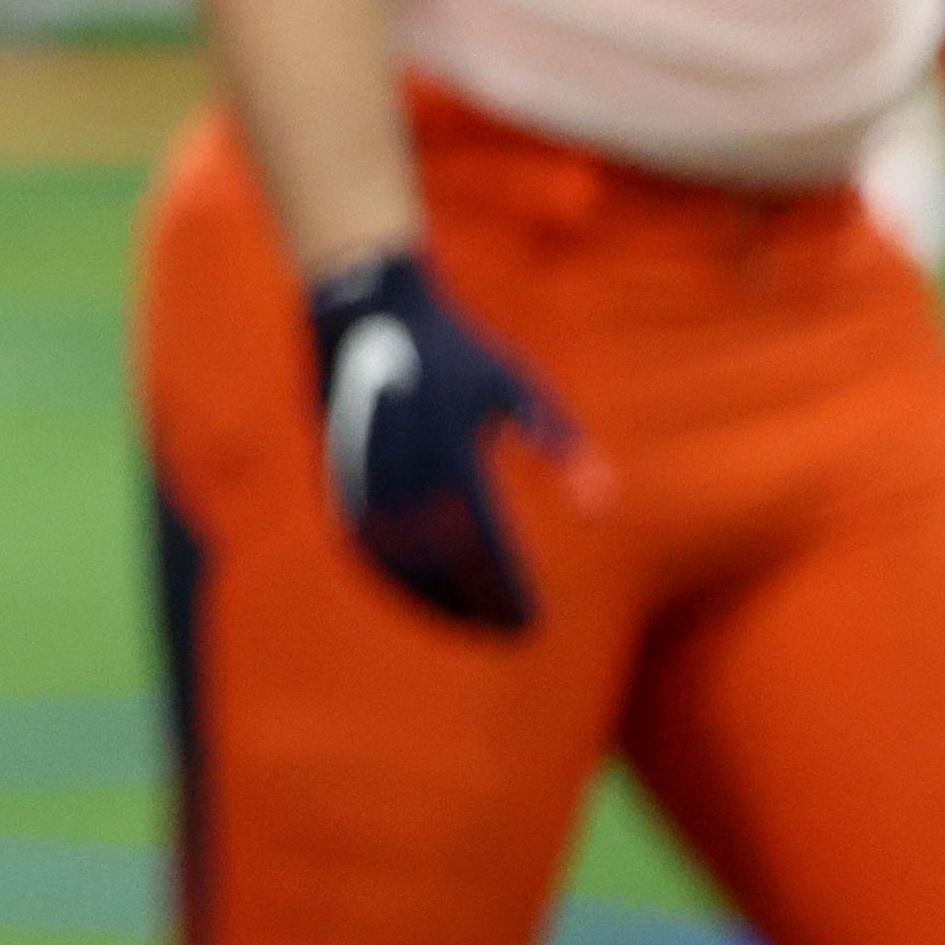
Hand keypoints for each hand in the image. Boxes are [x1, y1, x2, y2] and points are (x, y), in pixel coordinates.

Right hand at [307, 252, 582, 632]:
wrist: (364, 310)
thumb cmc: (452, 349)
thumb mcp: (516, 388)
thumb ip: (560, 447)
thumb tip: (605, 507)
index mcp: (453, 460)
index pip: (485, 553)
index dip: (506, 595)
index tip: (531, 624)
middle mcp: (405, 479)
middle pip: (441, 570)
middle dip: (472, 607)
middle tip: (502, 634)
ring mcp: (365, 479)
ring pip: (398, 564)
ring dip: (429, 599)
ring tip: (459, 621)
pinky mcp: (339, 474)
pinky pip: (363, 542)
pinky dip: (389, 575)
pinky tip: (412, 588)